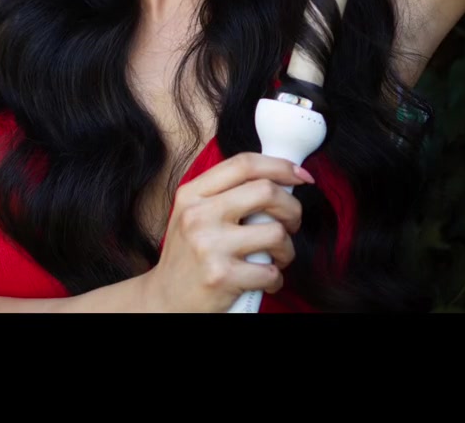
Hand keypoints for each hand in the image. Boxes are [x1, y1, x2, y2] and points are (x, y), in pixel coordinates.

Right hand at [143, 151, 313, 312]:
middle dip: (292, 207)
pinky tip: (265, 280)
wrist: (163, 300)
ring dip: (287, 248)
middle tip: (291, 223)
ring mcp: (210, 246)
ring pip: (276, 232)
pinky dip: (276, 278)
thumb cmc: (187, 255)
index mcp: (193, 193)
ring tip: (277, 257)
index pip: (244, 164)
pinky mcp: (222, 277)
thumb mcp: (193, 213)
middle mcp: (199, 215)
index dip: (280, 166)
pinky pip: (271, 271)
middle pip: (266, 191)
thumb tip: (277, 179)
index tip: (300, 176)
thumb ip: (225, 193)